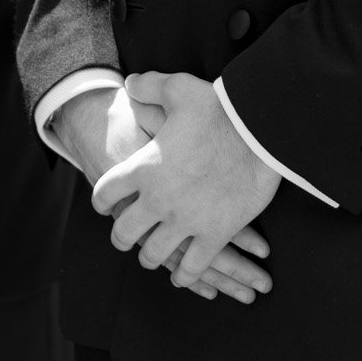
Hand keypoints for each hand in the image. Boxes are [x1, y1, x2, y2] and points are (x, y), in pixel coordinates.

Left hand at [92, 72, 279, 295]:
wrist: (260, 132)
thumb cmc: (218, 108)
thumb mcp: (178, 88)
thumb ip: (149, 87)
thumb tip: (129, 84)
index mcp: (143, 167)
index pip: (106, 192)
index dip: (101, 199)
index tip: (103, 204)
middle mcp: (158, 199)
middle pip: (124, 231)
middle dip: (121, 237)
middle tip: (122, 238)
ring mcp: (185, 221)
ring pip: (154, 254)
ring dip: (150, 257)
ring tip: (150, 257)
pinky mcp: (214, 235)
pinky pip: (192, 266)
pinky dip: (184, 275)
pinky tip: (180, 276)